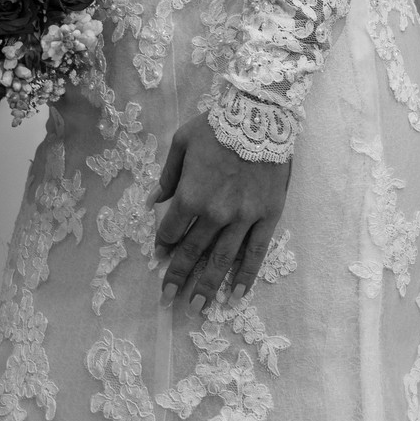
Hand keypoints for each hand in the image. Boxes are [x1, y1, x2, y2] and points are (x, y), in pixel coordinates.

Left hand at [152, 113, 290, 312]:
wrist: (261, 114)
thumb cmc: (217, 125)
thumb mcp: (182, 142)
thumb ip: (167, 175)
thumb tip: (152, 202)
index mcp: (191, 196)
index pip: (171, 230)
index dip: (162, 243)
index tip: (159, 255)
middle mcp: (215, 214)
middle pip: (192, 252)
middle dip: (178, 276)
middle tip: (168, 298)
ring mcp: (243, 219)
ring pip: (222, 260)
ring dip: (207, 285)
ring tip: (196, 306)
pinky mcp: (267, 217)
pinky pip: (255, 253)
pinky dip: (245, 276)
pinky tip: (235, 294)